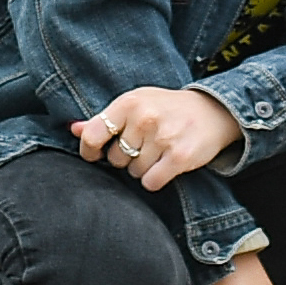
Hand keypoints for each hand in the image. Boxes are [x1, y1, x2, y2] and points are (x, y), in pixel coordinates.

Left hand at [74, 83, 246, 191]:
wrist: (212, 111)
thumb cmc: (166, 109)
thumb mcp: (135, 104)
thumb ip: (103, 119)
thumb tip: (73, 130)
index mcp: (129, 102)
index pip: (93, 134)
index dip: (90, 150)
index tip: (96, 154)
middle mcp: (144, 117)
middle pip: (115, 159)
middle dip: (126, 158)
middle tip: (144, 145)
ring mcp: (162, 137)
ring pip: (134, 172)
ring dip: (143, 169)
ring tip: (158, 152)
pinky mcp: (179, 156)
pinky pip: (151, 182)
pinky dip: (155, 180)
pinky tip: (165, 166)